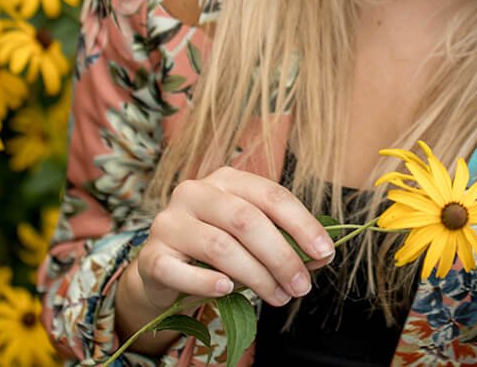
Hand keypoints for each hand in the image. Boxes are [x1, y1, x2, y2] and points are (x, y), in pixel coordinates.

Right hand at [125, 166, 335, 315]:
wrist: (166, 271)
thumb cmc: (217, 250)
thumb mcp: (252, 240)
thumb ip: (284, 241)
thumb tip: (321, 256)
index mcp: (226, 179)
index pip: (271, 195)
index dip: (302, 224)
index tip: (324, 253)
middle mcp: (195, 192)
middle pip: (247, 220)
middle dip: (281, 257)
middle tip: (300, 286)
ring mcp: (169, 222)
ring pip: (220, 247)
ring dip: (256, 277)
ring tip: (278, 297)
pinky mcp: (152, 255)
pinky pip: (181, 271)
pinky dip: (206, 283)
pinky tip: (226, 291)